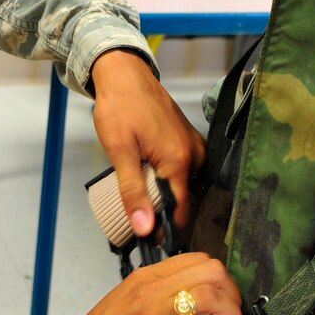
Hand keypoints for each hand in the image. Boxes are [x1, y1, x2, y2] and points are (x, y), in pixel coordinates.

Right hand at [0, 253, 258, 314]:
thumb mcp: (121, 308)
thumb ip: (152, 301)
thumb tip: (188, 310)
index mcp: (142, 280)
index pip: (197, 259)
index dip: (220, 279)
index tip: (223, 301)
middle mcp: (148, 293)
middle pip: (211, 270)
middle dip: (232, 293)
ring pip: (210, 295)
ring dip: (233, 313)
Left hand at [89, 48, 204, 232]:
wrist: (124, 74)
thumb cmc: (120, 107)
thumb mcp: (120, 152)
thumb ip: (133, 191)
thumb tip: (145, 227)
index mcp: (179, 162)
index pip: (182, 211)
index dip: (167, 229)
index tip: (151, 240)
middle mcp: (194, 154)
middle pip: (185, 199)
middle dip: (167, 213)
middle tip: (142, 221)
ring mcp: (193, 145)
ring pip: (185, 184)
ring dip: (167, 196)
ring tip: (144, 201)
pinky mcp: (188, 138)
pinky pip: (184, 169)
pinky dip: (170, 179)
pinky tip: (151, 179)